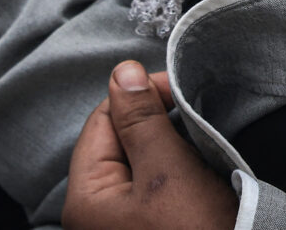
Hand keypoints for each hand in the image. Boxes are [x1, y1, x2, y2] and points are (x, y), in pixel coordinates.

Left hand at [65, 60, 236, 229]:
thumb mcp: (168, 171)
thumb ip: (141, 120)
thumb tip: (121, 71)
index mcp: (86, 198)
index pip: (102, 121)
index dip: (138, 97)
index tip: (177, 89)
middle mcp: (95, 214)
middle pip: (119, 142)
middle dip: (156, 124)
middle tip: (193, 119)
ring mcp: (121, 225)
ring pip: (141, 163)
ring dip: (170, 148)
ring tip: (199, 149)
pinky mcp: (148, 228)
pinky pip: (154, 187)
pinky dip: (176, 171)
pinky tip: (200, 172)